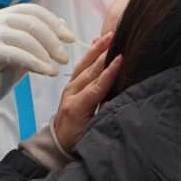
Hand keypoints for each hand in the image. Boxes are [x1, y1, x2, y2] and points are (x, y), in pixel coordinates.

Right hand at [0, 4, 75, 112]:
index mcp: (6, 15)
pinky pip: (16, 53)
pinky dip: (35, 62)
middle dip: (53, 40)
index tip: (70, 38)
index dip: (55, 23)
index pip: (34, 11)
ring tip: (56, 68)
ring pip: (26, 37)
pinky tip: (46, 71)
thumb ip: (38, 38)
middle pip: (33, 23)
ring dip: (46, 53)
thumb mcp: (21, 50)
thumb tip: (63, 26)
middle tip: (65, 58)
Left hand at [52, 32, 122, 153]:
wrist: (58, 144)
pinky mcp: (70, 85)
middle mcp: (71, 94)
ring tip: (110, 35)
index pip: (96, 86)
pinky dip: (89, 53)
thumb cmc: (78, 141)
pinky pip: (80, 66)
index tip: (121, 59)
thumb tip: (122, 100)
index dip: (110, 72)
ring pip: (85, 65)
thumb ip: (105, 116)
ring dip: (97, 49)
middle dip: (105, 54)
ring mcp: (69, 88)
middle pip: (91, 71)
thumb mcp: (93, 132)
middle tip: (119, 39)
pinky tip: (96, 42)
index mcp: (77, 107)